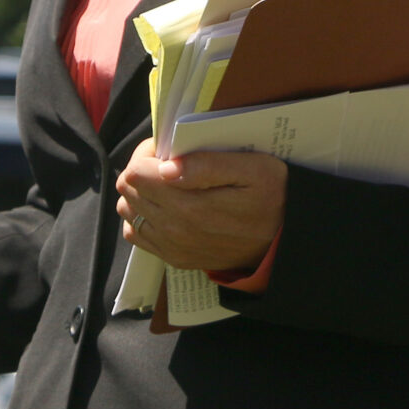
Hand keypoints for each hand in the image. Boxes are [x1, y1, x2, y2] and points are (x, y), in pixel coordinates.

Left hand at [115, 139, 285, 273]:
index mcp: (190, 204)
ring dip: (140, 192)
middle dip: (142, 169)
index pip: (137, 171)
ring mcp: (171, 246)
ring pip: (128, 209)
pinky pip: (135, 233)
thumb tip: (167, 167)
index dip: (148, 153)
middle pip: (128, 189)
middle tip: (168, 163)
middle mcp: (174, 228)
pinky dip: (142, 216)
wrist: (281, 245)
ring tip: (166, 184)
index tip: (168, 150)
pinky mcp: (172, 257)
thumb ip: (210, 165)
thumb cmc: (270, 199)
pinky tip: (164, 206)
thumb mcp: (255, 170)